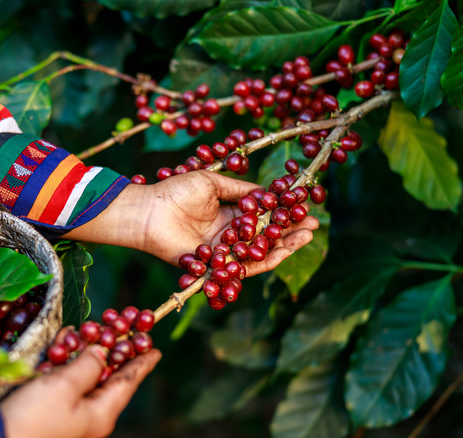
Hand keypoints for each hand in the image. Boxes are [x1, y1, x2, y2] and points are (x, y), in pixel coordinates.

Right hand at [0, 345, 160, 437]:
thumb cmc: (34, 418)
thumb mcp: (64, 386)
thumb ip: (88, 365)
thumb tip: (102, 353)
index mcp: (101, 412)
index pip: (128, 382)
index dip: (141, 362)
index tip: (155, 348)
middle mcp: (90, 414)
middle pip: (108, 376)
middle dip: (111, 349)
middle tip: (118, 327)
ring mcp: (70, 413)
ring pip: (84, 376)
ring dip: (83, 352)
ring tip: (83, 332)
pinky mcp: (51, 410)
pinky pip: (65, 383)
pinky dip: (64, 363)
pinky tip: (60, 346)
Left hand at [63, 171, 318, 272]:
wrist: (148, 211)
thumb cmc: (174, 192)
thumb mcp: (211, 182)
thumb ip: (240, 189)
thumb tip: (266, 193)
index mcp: (228, 214)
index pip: (262, 217)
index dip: (284, 214)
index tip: (305, 207)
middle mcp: (228, 234)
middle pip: (266, 237)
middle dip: (290, 232)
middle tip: (313, 226)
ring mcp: (222, 251)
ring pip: (259, 253)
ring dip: (283, 246)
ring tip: (305, 237)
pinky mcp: (214, 265)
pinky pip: (242, 266)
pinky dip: (262, 259)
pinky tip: (282, 249)